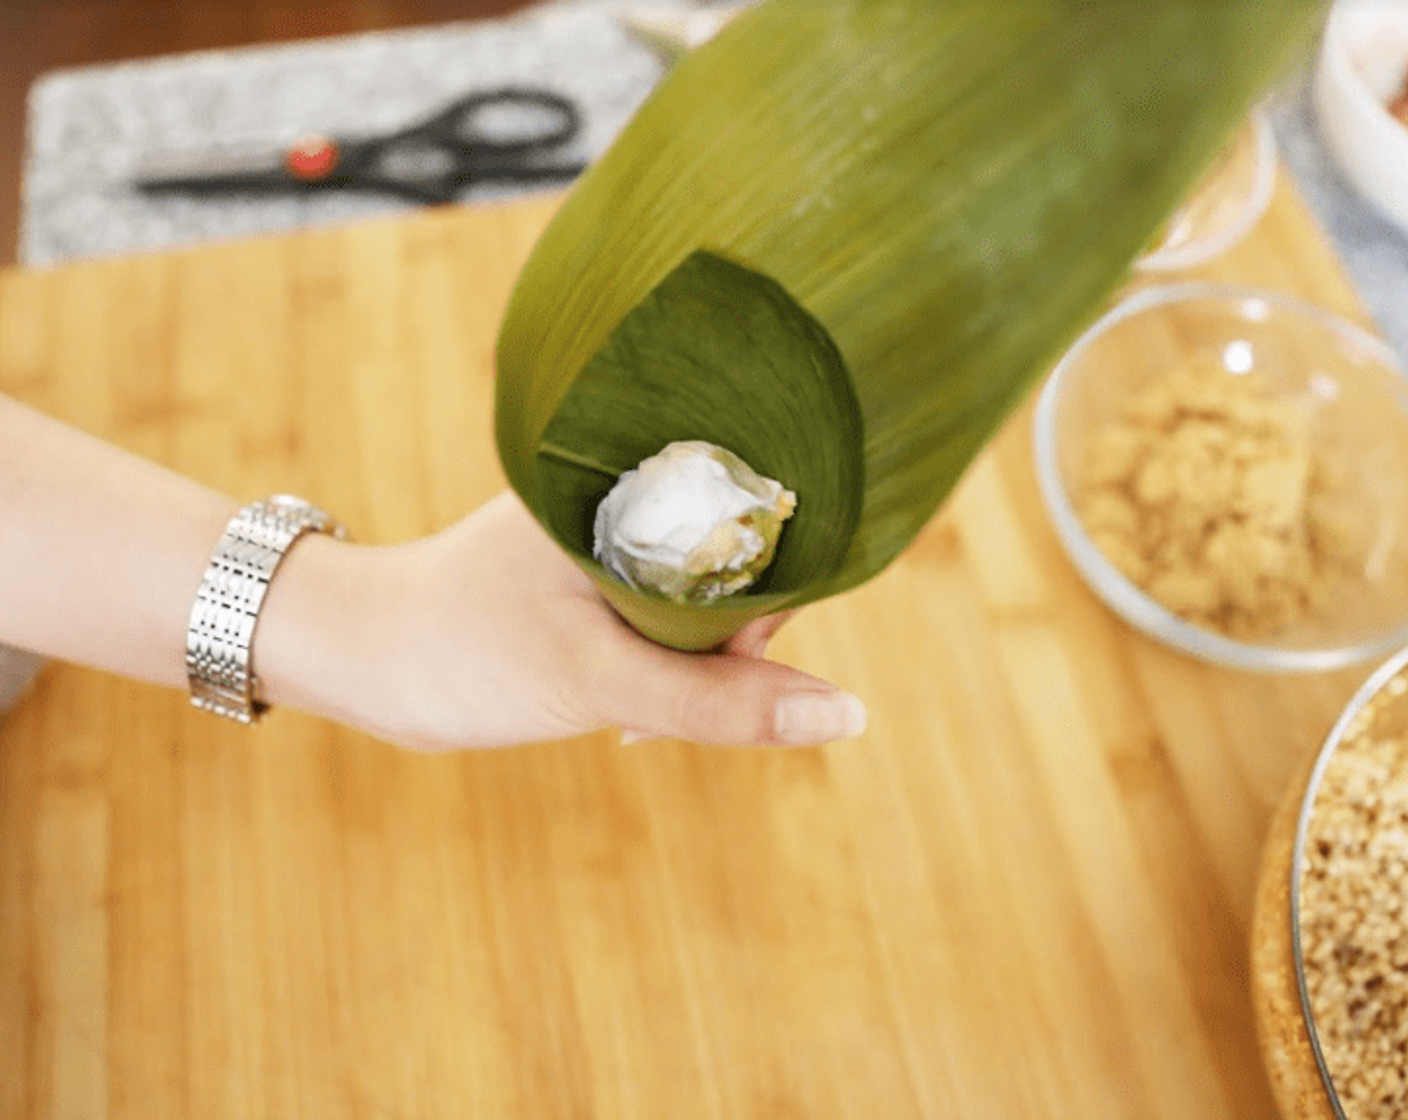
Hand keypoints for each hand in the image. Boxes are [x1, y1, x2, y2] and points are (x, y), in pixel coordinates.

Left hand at [260, 491, 866, 750]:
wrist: (357, 655)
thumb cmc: (463, 650)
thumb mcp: (601, 680)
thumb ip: (722, 702)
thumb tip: (848, 714)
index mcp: (637, 477)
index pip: (763, 520)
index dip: (769, 598)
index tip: (729, 664)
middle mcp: (631, 495)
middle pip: (740, 565)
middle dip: (724, 647)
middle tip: (650, 702)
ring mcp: (612, 538)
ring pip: (705, 601)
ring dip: (691, 666)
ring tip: (626, 711)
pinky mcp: (595, 577)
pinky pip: (666, 617)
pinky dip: (661, 668)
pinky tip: (621, 710)